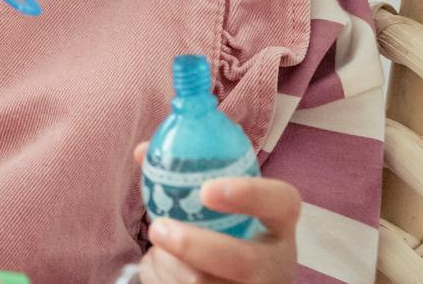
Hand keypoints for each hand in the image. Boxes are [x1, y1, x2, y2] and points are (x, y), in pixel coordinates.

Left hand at [132, 138, 300, 283]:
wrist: (240, 279)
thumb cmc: (225, 233)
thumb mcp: (223, 207)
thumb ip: (189, 175)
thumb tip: (141, 152)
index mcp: (278, 226)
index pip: (281, 202)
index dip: (250, 194)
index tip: (205, 190)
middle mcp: (275, 264)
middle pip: (243, 261)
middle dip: (193, 245)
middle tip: (158, 228)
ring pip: (204, 282)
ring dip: (167, 262)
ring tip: (158, 247)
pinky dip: (160, 277)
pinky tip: (159, 267)